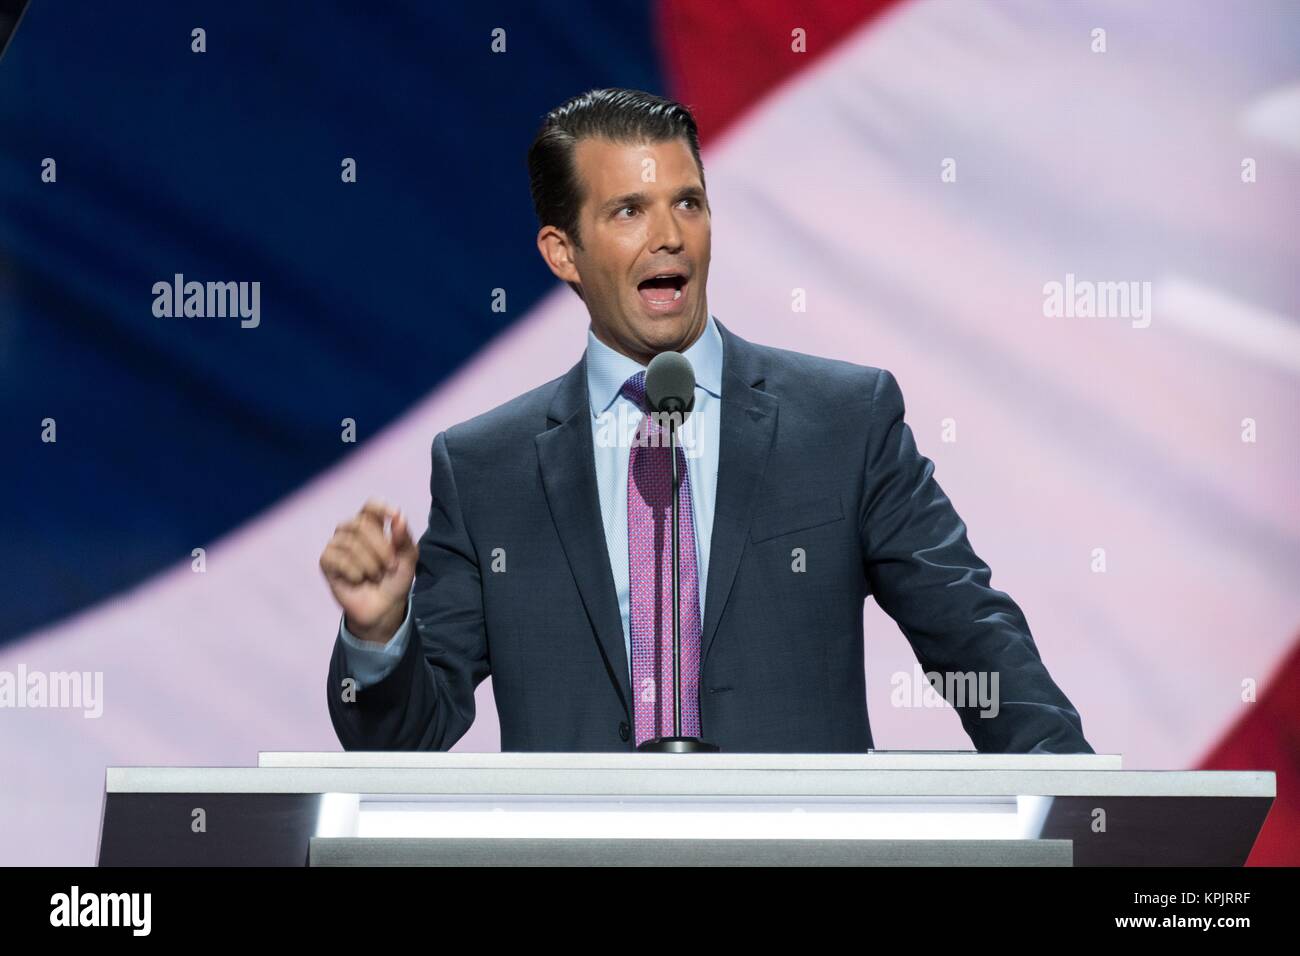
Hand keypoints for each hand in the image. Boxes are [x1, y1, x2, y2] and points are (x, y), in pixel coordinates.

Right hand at [319, 498, 416, 643]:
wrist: (383, 607)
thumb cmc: (395, 579)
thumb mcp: (408, 559)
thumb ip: (404, 538)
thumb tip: (399, 517)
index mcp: (372, 525)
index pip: (370, 506)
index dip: (381, 508)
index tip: (394, 516)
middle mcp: (351, 530)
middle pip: (362, 524)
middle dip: (382, 547)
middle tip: (390, 566)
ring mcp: (337, 544)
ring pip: (351, 543)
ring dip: (370, 564)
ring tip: (375, 576)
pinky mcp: (326, 561)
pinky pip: (339, 559)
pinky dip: (355, 573)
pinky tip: (358, 580)